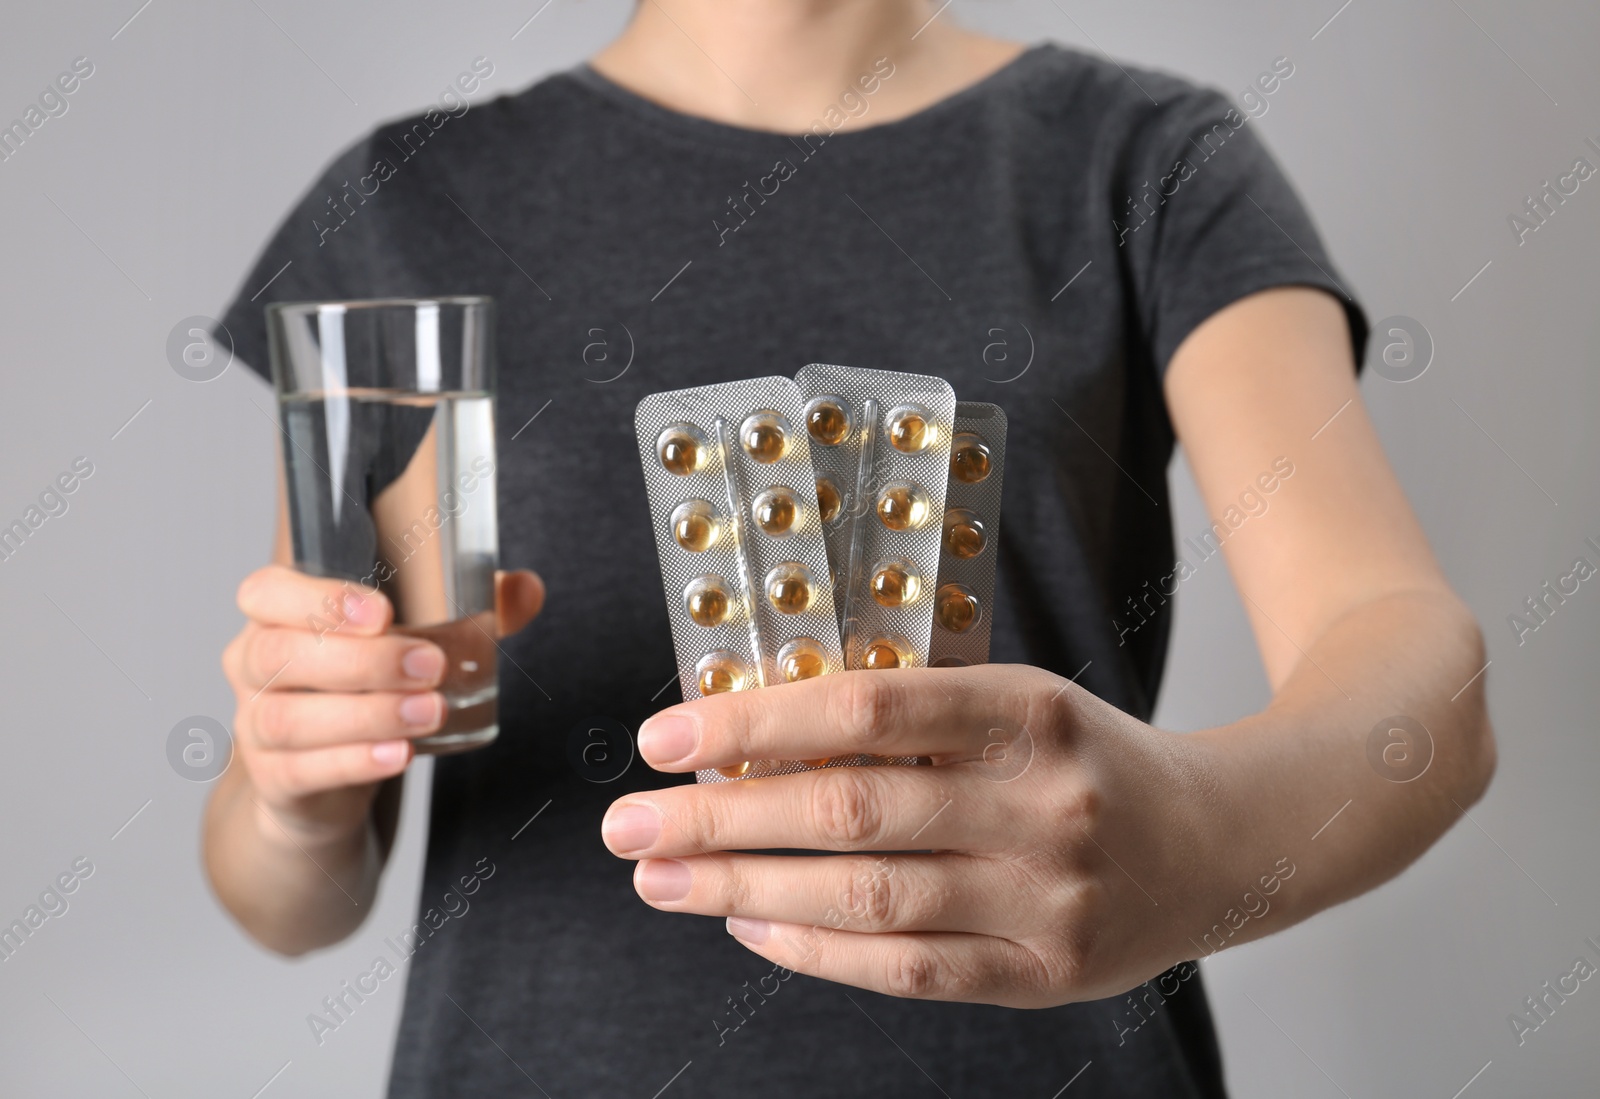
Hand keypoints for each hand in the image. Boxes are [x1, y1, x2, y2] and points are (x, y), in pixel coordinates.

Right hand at [222, 565, 543, 844]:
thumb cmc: (367, 687)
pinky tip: (400, 754)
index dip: (319, 598)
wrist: (326, 780)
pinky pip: (300, 769)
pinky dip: (354, 760)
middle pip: (280, 653)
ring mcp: (255, 724)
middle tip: (431, 666)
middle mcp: (254, 665)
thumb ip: (471, 613)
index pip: (266, 592)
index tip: (383, 613)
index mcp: (277, 615)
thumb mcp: (412, 643)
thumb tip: (527, 589)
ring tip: (430, 712)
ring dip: (366, 713)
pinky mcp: (273, 778)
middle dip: (363, 659)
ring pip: (286, 716)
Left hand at [600, 665, 1219, 1007]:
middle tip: (628, 824)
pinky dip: (817, 950)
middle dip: (720, 818)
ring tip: (664, 880)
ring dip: (745, 889)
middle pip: (851, 811)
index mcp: (1030, 710)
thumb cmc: (1087, 759)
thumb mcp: (1016, 703)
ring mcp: (1049, 897)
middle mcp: (1043, 803)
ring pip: (868, 898)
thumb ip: (910, 718)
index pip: (868, 707)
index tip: (666, 736)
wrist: (1221, 842)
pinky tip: (749, 924)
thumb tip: (756, 737)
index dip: (757, 723)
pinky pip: (909, 969)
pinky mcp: (1047, 974)